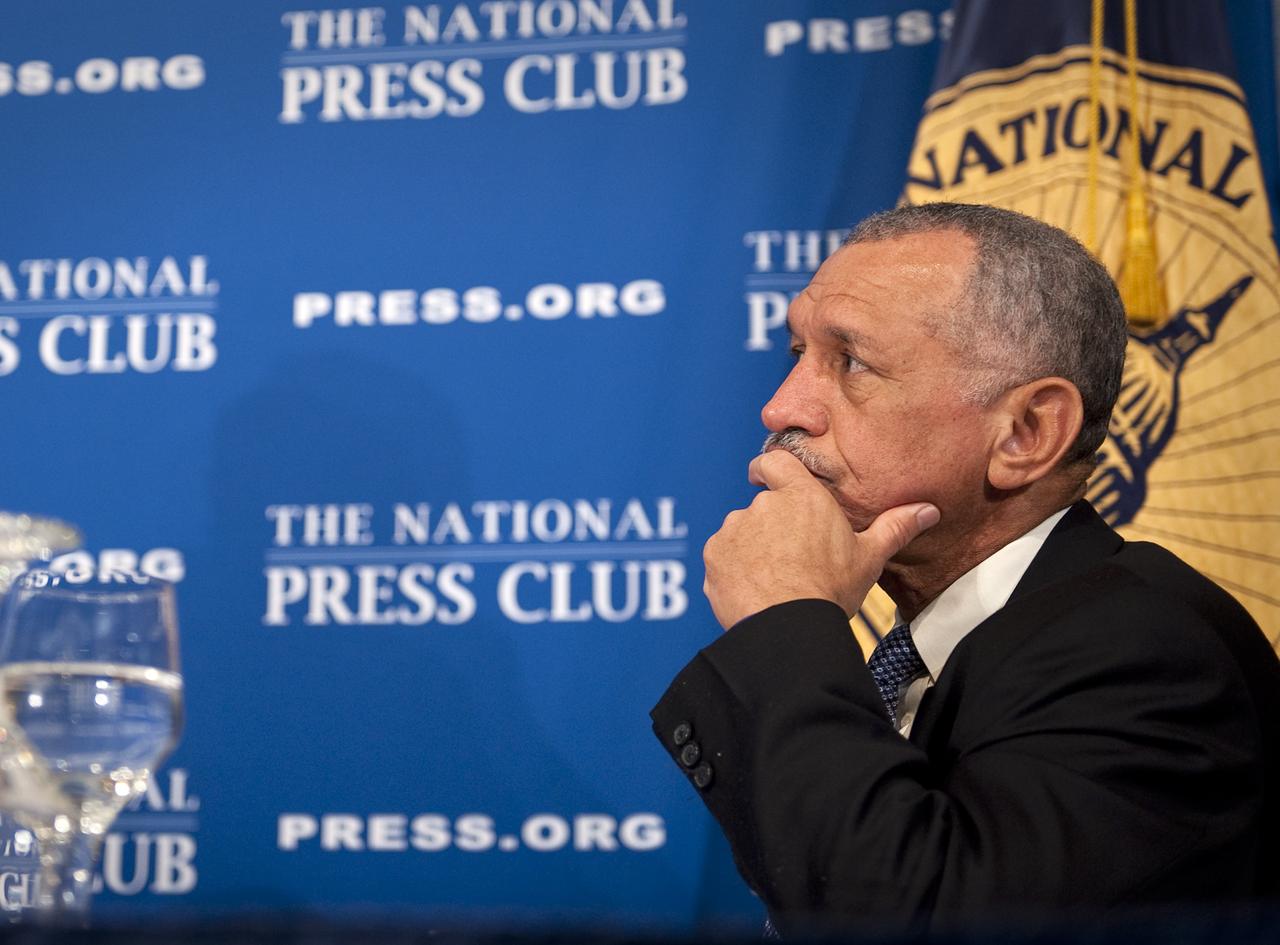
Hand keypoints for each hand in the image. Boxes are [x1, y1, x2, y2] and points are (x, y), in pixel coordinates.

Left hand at [703, 450, 940, 627]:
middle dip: (771, 529)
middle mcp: (763, 506)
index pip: (775, 462)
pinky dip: (733, 572)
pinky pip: (722, 559)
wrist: (790, 625)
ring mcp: (734, 530)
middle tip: (790, 558)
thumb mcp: (868, 558)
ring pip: (740, 534)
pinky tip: (755, 592)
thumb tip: (928, 511)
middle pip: (762, 507)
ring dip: (751, 550)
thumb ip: (895, 528)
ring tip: (774, 581)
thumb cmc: (831, 589)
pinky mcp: (715, 556)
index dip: (768, 468)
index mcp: (800, 496)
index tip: (766, 477)